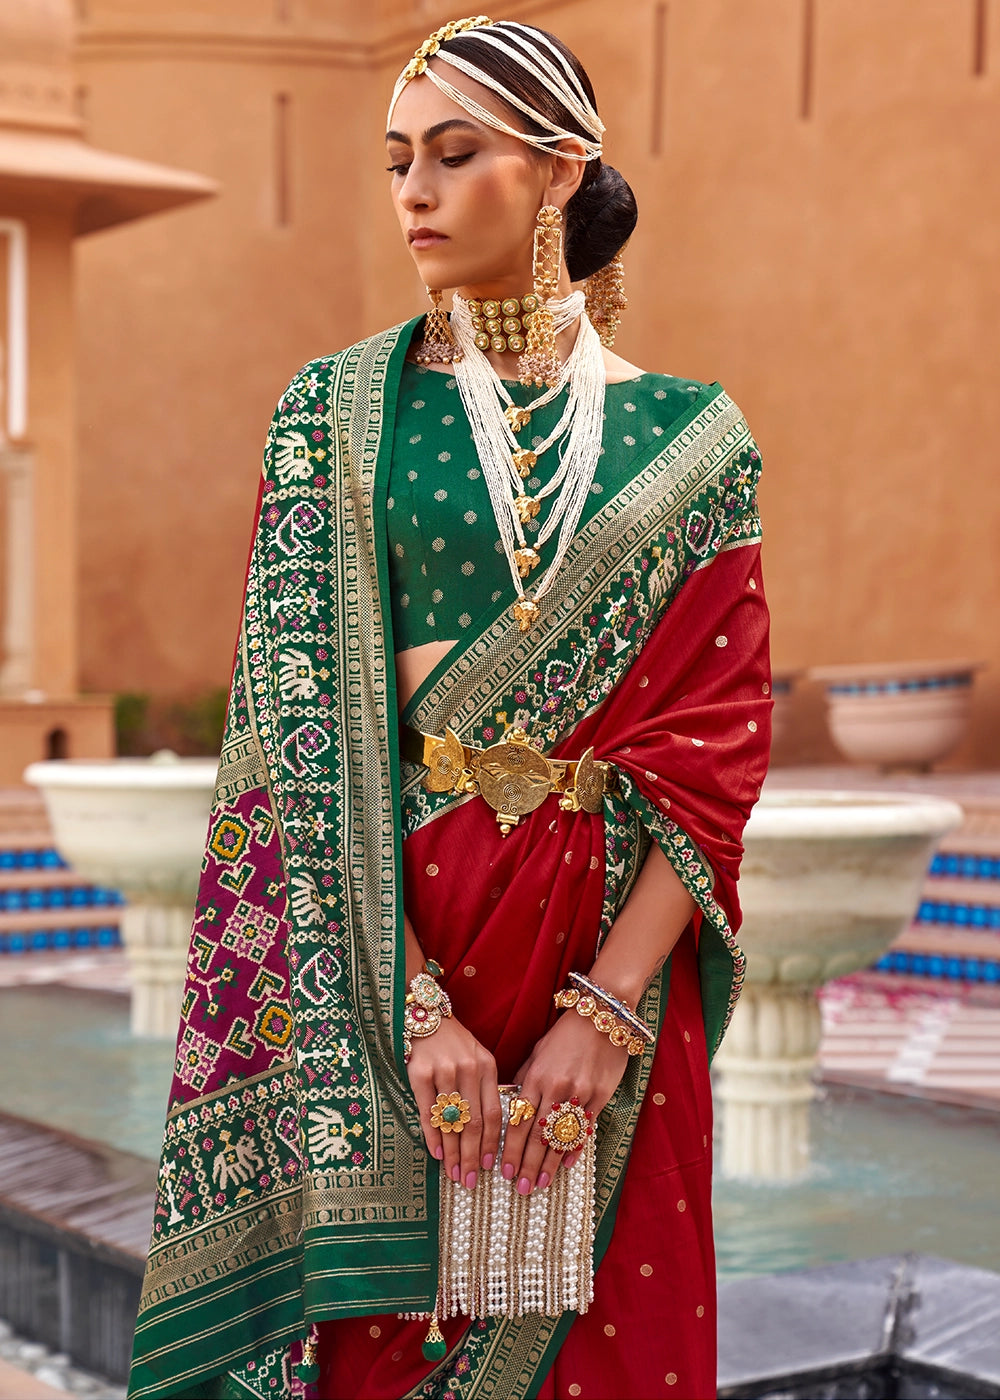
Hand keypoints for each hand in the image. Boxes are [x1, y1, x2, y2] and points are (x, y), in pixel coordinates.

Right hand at [406, 1015, 501, 1190]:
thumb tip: (486, 1133)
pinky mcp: (420, 1073)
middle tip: (470, 1180)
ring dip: (452, 1153)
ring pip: (452, 1122)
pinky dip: (432, 1136)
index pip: (494, 1114)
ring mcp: (444, 1071)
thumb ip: (484, 1088)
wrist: (423, 1013)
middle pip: (474, 1123)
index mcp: (487, 1066)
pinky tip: (435, 1153)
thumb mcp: (477, 1057)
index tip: (488, 1167)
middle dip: (472, 1156)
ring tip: (453, 1174)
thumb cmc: (452, 1041)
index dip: (491, 1144)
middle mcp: (468, 1069)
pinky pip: (427, 1112)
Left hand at [502, 1009, 629, 1193]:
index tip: (503, 1171)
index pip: (518, 1122)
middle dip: (526, 1165)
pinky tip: (565, 1165)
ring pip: (560, 1137)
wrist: (601, 1018)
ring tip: (540, 1183)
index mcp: (536, 1077)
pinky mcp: (601, 1096)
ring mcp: (580, 1094)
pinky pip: (584, 1128)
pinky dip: (574, 1148)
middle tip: (520, 1188)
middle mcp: (556, 1089)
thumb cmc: (564, 1035)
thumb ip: (524, 1079)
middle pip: (537, 1136)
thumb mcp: (537, 1052)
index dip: (510, 1150)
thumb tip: (512, 1105)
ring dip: (549, 1164)